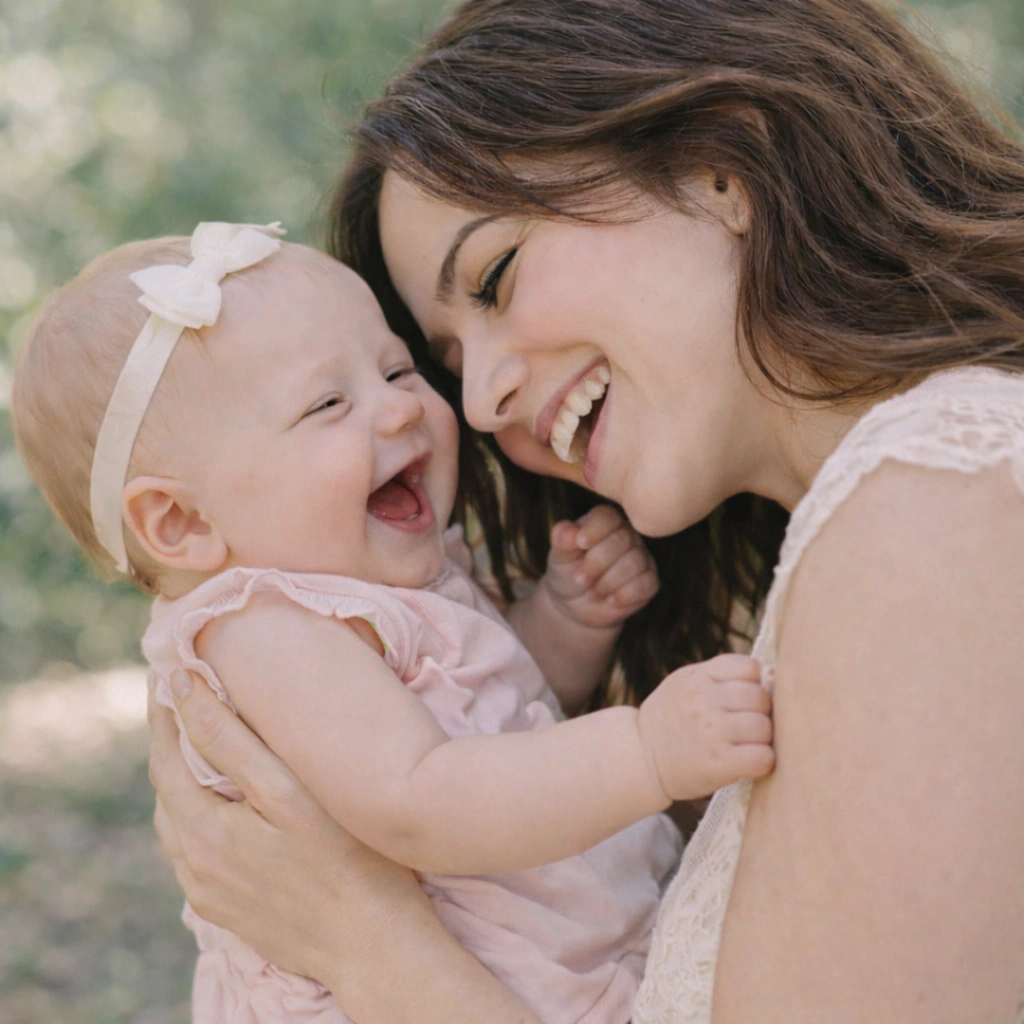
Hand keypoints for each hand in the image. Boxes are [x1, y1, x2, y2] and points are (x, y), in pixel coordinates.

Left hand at [147, 671, 429, 983]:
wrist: (374, 946)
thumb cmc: (347, 859)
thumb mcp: (286, 791)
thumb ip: (228, 740)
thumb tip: (181, 688)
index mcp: (201, 830)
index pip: (165, 754)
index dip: (166, 708)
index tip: (170, 667)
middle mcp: (194, 864)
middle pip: (167, 789)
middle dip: (173, 739)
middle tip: (187, 696)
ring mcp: (209, 893)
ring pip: (179, 823)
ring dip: (183, 779)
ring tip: (203, 744)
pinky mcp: (228, 911)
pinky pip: (196, 853)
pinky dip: (198, 815)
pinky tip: (225, 806)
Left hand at [539, 505, 658, 630]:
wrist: (575, 604)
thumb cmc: (568, 571)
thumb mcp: (559, 555)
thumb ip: (561, 538)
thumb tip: (570, 531)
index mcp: (604, 522)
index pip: (608, 516)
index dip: (595, 529)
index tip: (580, 543)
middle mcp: (627, 535)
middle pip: (622, 540)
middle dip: (596, 563)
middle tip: (579, 579)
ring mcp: (641, 558)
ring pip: (634, 563)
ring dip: (608, 582)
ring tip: (592, 591)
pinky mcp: (649, 581)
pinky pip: (646, 584)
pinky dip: (625, 595)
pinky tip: (611, 600)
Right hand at [637, 654, 773, 800]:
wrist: (640, 757)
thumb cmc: (669, 719)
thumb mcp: (683, 683)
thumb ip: (715, 675)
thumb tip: (762, 676)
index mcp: (698, 678)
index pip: (749, 668)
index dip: (753, 683)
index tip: (743, 698)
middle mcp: (704, 701)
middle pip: (760, 698)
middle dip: (761, 712)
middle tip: (747, 724)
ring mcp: (712, 733)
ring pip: (764, 727)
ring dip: (762, 738)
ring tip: (747, 744)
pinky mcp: (719, 763)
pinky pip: (762, 757)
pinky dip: (762, 761)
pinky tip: (749, 761)